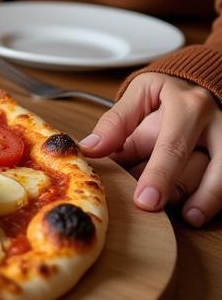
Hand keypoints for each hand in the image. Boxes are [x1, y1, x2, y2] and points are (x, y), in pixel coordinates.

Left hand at [80, 71, 220, 226]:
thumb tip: (90, 148)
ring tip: (188, 216)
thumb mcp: (140, 94)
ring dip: (203, 200)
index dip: (159, 176)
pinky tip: (200, 210)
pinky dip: (214, 198)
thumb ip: (116, 122)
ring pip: (221, 177)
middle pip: (205, 168)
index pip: (172, 147)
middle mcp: (217, 125)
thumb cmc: (170, 93)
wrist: (203, 84)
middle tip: (158, 210)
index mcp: (188, 107)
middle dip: (181, 192)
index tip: (144, 200)